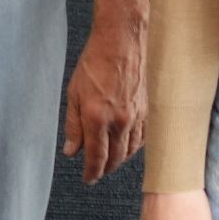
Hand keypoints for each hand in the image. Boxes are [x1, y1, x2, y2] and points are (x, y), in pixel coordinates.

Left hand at [63, 18, 145, 181]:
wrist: (121, 41)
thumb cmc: (95, 62)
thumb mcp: (74, 93)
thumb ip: (73, 125)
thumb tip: (72, 150)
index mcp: (97, 118)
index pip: (96, 157)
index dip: (91, 172)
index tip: (88, 178)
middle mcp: (119, 121)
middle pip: (115, 158)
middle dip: (104, 169)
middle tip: (97, 173)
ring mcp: (136, 115)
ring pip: (130, 150)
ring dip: (119, 160)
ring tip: (110, 161)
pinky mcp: (146, 108)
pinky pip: (142, 136)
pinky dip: (134, 146)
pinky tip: (127, 145)